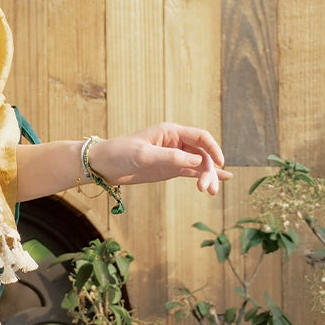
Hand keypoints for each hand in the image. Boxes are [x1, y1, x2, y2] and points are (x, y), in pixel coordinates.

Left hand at [91, 124, 231, 195]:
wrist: (103, 165)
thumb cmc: (120, 153)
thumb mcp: (145, 155)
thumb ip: (171, 157)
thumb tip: (197, 160)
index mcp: (171, 132)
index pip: (200, 137)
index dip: (213, 149)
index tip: (221, 164)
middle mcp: (176, 142)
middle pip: (201, 153)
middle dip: (208, 170)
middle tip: (207, 189)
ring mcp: (174, 156)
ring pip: (198, 165)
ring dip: (206, 177)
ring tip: (210, 192)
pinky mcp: (169, 169)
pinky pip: (190, 171)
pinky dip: (202, 177)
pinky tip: (215, 183)